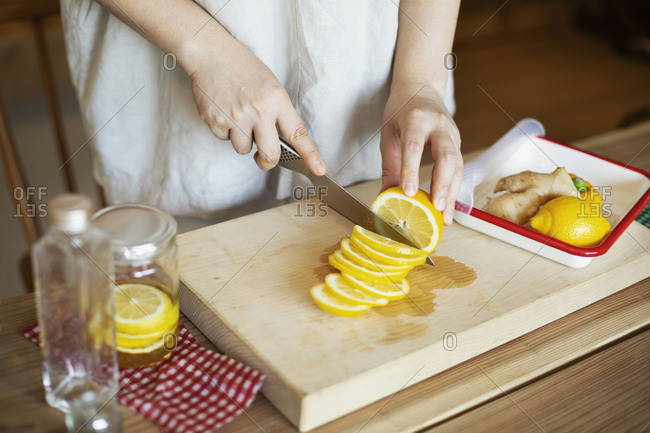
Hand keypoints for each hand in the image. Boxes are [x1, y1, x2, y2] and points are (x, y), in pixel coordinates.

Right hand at [183, 38, 325, 174]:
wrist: (211, 53)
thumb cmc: (243, 68)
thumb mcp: (271, 85)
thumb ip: (278, 112)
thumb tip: (282, 141)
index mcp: (277, 99)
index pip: (297, 133)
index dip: (310, 154)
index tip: (319, 169)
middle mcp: (258, 110)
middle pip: (270, 154)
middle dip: (266, 161)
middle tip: (263, 158)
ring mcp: (236, 117)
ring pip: (243, 149)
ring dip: (242, 140)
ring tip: (237, 117)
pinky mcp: (215, 120)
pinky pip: (224, 139)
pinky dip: (224, 130)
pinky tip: (224, 111)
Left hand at [379, 83, 461, 225]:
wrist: (421, 88)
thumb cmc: (401, 112)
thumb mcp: (388, 134)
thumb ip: (389, 166)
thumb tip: (386, 197)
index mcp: (416, 119)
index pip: (414, 146)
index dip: (411, 171)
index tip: (408, 193)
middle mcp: (439, 126)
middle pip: (447, 156)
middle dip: (442, 184)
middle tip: (436, 208)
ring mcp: (452, 134)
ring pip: (458, 165)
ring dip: (452, 193)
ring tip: (445, 217)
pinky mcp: (458, 143)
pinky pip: (459, 169)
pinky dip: (454, 189)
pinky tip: (448, 208)